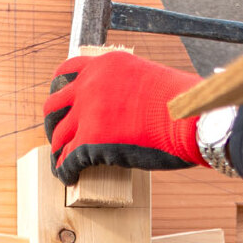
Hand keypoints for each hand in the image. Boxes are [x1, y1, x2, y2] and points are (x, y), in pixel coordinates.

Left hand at [45, 51, 201, 185]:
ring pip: (59, 135)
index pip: (67, 71)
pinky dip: (66, 171)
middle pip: (54, 104)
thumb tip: (124, 108)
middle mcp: (91, 84)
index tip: (62, 106)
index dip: (61, 91)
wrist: (188, 117)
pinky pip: (67, 160)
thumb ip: (126, 88)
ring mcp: (88, 112)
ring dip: (59, 150)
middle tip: (60, 136)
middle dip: (54, 122)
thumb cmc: (181, 104)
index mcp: (105, 64)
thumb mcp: (147, 80)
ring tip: (62, 160)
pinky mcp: (90, 140)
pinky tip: (69, 178)